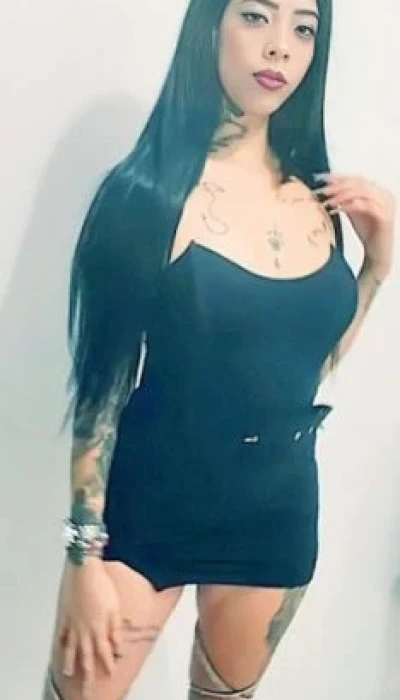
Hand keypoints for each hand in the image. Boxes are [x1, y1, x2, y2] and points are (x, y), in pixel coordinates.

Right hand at [58, 557, 122, 698]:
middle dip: (87, 676)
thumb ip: (116, 631)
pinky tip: (60, 646)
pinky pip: (63, 633)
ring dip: (70, 663)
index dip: (108, 664)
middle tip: (87, 690)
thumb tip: (119, 648)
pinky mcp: (66, 615)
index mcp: (99, 629)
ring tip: (69, 673)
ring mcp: (73, 624)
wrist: (83, 571)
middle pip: (86, 657)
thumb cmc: (102, 587)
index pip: (105, 653)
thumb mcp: (115, 609)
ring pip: (71, 649)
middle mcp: (85, 631)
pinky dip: (61, 642)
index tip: (110, 674)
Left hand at [314, 173, 395, 279]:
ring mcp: (386, 204)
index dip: (338, 176)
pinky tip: (336, 210)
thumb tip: (327, 189)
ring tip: (327, 201)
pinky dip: (349, 206)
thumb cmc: (368, 232)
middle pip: (358, 183)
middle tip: (322, 191)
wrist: (378, 252)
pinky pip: (365, 206)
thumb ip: (345, 199)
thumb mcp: (354, 212)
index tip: (320, 178)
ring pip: (362, 192)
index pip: (356, 178)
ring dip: (341, 195)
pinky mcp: (385, 216)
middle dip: (337, 186)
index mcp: (378, 190)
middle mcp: (384, 194)